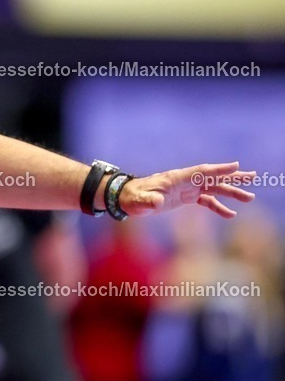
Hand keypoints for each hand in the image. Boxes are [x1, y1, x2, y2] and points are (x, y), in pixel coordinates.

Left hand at [119, 162, 255, 218]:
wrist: (126, 198)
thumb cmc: (132, 197)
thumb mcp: (139, 200)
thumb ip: (149, 200)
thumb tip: (157, 202)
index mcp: (176, 178)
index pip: (201, 172)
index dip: (218, 169)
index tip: (236, 166)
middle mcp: (184, 181)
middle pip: (212, 178)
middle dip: (232, 177)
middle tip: (253, 177)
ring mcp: (186, 189)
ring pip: (213, 188)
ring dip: (231, 192)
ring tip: (250, 197)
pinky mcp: (185, 198)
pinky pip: (206, 201)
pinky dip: (218, 206)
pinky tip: (231, 214)